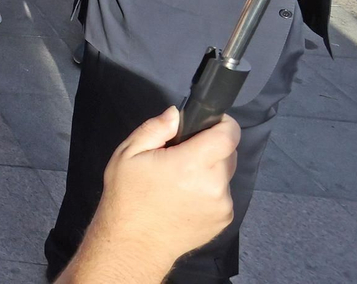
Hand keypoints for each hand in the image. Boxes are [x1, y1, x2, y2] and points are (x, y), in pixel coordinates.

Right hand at [85, 107, 238, 272]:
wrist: (134, 243)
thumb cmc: (127, 196)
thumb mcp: (128, 154)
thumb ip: (155, 128)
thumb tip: (176, 114)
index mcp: (191, 164)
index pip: (228, 136)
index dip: (223, 124)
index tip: (209, 123)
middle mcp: (213, 184)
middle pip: (227, 153)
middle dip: (210, 148)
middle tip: (181, 156)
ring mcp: (222, 205)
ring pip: (224, 175)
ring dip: (209, 171)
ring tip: (180, 182)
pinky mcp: (224, 219)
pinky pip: (222, 195)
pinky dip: (209, 192)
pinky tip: (186, 200)